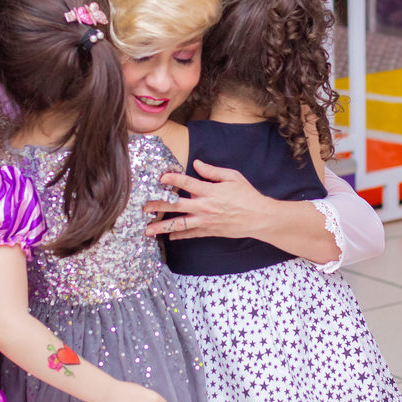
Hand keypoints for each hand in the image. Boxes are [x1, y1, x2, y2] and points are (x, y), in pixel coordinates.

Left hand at [143, 160, 274, 239]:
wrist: (259, 218)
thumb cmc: (247, 195)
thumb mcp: (233, 177)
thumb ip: (213, 171)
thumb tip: (196, 164)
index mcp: (210, 191)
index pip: (187, 183)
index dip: (172, 179)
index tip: (159, 177)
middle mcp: (205, 207)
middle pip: (176, 206)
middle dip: (157, 205)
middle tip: (142, 207)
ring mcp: (206, 221)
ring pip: (179, 224)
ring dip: (161, 227)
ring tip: (146, 230)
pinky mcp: (209, 231)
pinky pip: (191, 234)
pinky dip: (179, 236)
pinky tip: (168, 237)